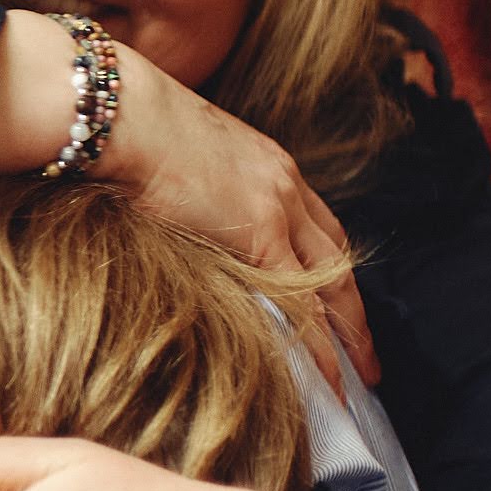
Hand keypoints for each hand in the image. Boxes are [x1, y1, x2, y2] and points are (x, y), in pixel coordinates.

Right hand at [96, 41, 375, 390]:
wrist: (122, 113)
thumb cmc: (127, 129)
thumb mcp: (175, 159)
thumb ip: (192, 192)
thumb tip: (174, 220)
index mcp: (268, 164)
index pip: (316, 226)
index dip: (330, 267)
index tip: (337, 302)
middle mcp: (285, 184)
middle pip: (338, 258)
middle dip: (355, 309)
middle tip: (368, 355)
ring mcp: (277, 207)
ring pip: (332, 283)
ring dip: (351, 333)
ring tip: (361, 377)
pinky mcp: (258, 231)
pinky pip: (301, 301)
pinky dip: (320, 343)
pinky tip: (328, 377)